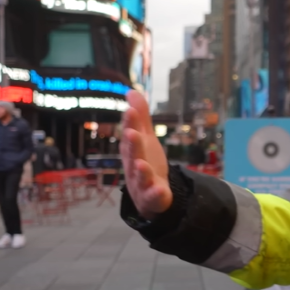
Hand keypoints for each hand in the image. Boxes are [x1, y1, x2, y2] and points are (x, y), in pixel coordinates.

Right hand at [120, 90, 171, 219]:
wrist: (150, 196)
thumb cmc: (145, 163)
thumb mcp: (145, 138)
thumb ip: (140, 117)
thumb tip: (131, 91)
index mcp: (132, 150)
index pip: (130, 135)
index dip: (130, 123)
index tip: (130, 109)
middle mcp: (134, 166)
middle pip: (133, 155)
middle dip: (132, 145)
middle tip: (132, 133)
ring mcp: (142, 183)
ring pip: (141, 177)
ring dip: (141, 171)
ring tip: (142, 164)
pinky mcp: (153, 197)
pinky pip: (154, 196)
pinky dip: (156, 194)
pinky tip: (160, 190)